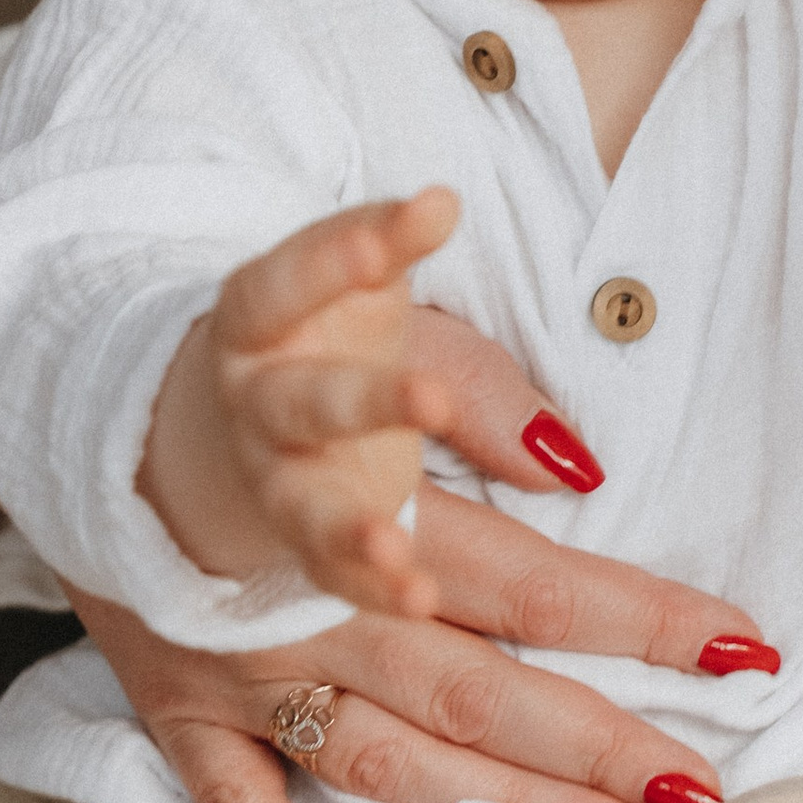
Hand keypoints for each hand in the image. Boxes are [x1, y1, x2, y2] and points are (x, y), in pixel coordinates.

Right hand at [86, 302, 760, 802]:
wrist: (92, 396)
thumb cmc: (267, 367)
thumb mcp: (374, 339)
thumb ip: (478, 392)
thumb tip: (578, 464)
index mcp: (375, 515)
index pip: (538, 582)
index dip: (645, 617)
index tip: (743, 648)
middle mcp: (314, 607)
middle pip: (480, 690)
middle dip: (600, 742)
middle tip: (702, 782)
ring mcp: (246, 671)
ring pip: (386, 758)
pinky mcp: (182, 708)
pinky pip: (233, 801)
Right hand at [138, 191, 459, 614]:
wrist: (240, 415)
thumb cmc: (335, 340)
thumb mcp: (385, 309)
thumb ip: (474, 368)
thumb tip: (563, 451)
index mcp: (263, 314)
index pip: (291, 278)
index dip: (345, 249)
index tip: (429, 209)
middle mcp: (257, 399)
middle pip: (302, 403)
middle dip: (366, 402)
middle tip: (434, 398)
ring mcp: (273, 476)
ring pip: (304, 507)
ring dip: (350, 532)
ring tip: (396, 550)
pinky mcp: (296, 539)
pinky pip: (327, 573)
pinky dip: (371, 587)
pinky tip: (418, 593)